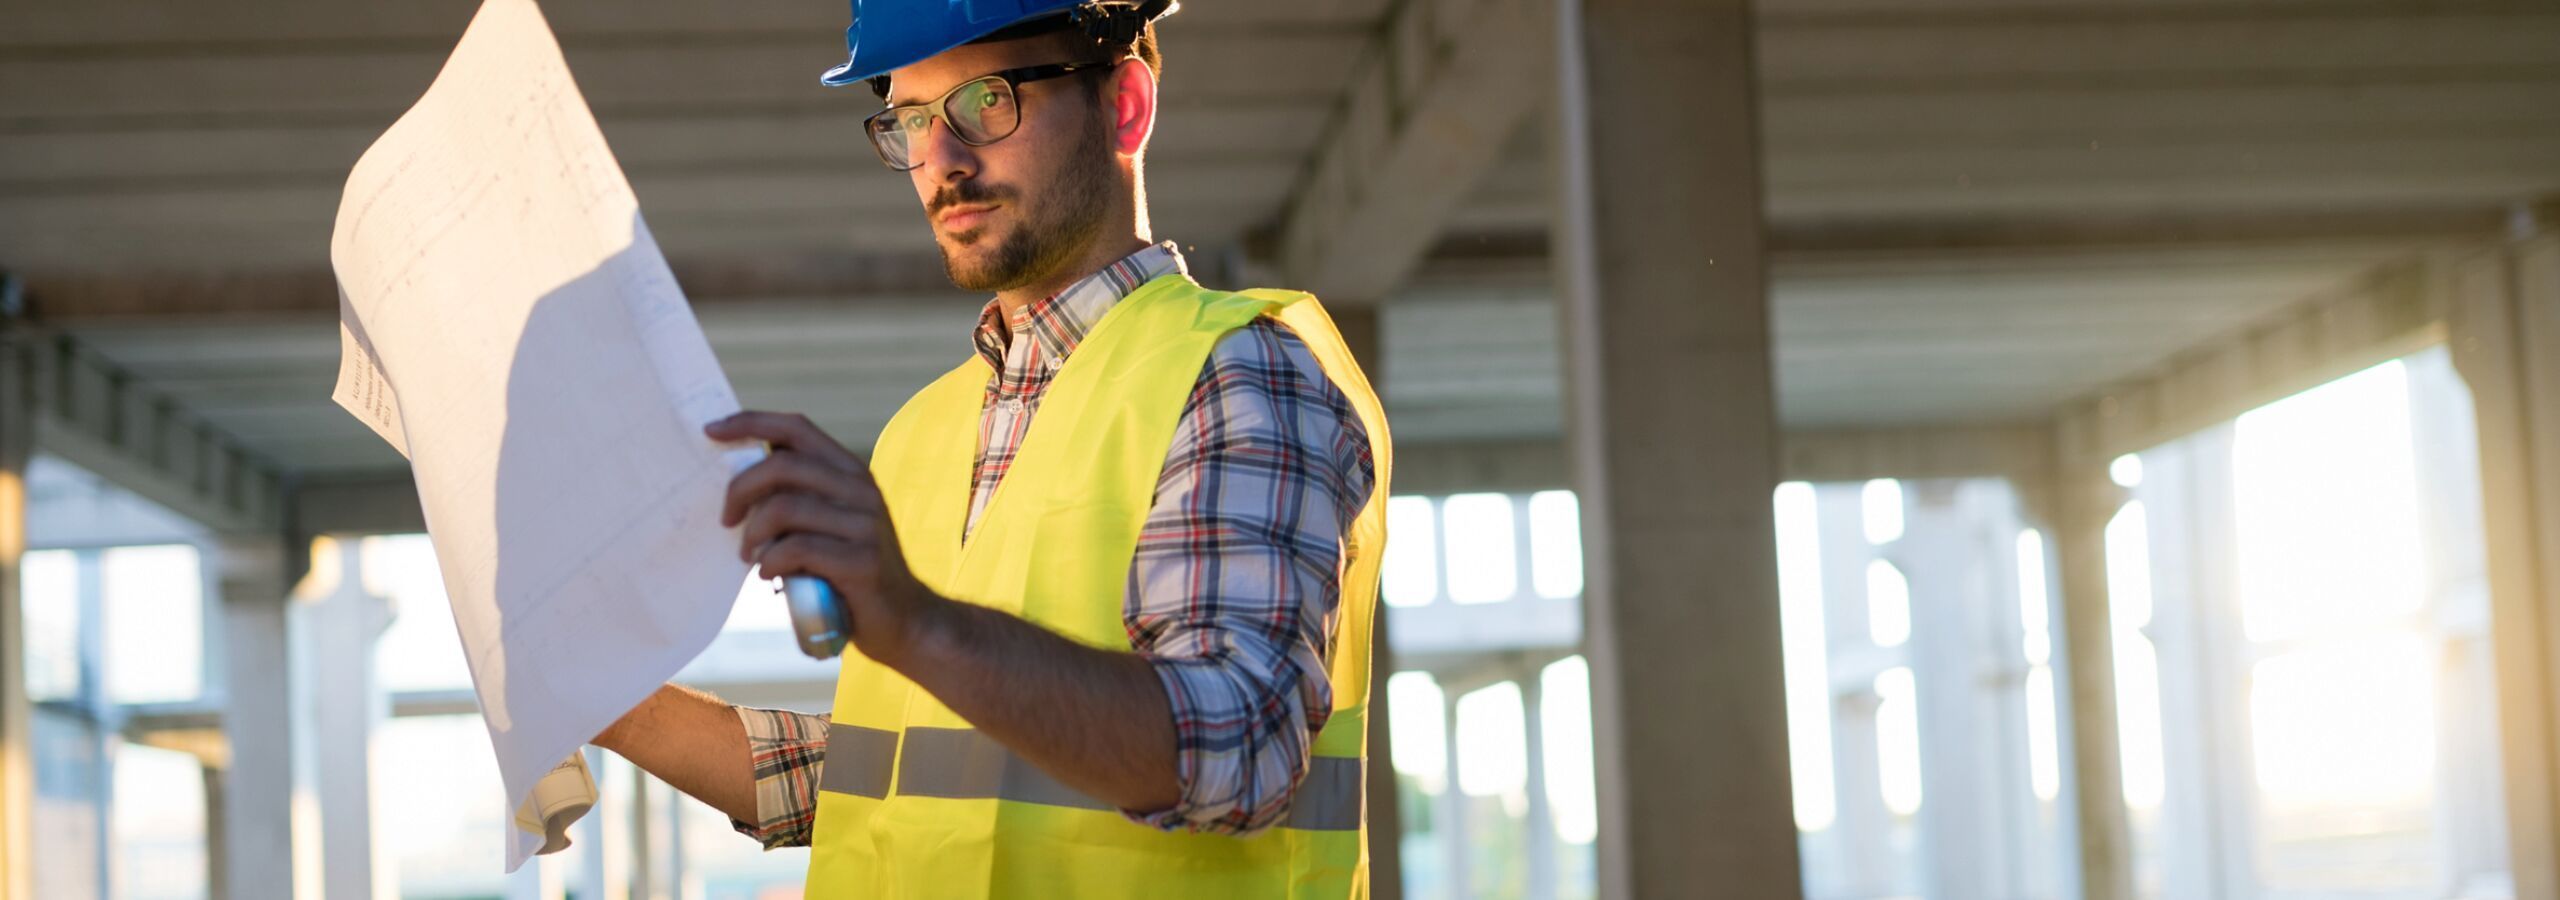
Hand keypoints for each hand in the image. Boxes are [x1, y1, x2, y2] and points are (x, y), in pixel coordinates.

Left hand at [706, 411, 941, 663]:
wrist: (903, 619)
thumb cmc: (849, 571)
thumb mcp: (828, 522)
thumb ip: (797, 497)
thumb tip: (737, 483)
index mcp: (850, 472)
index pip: (796, 429)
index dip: (751, 423)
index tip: (711, 432)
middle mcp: (861, 490)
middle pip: (783, 464)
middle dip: (740, 490)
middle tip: (727, 520)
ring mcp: (864, 525)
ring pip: (785, 507)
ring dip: (753, 533)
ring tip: (749, 555)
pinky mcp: (862, 561)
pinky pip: (798, 549)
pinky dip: (772, 561)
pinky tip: (769, 574)